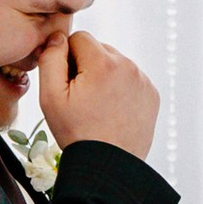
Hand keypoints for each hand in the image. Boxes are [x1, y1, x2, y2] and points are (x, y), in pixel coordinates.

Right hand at [41, 28, 158, 160]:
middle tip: (81, 98)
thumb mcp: (51, 96)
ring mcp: (143, 80)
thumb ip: (50, 59)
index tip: (67, 82)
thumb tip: (58, 38)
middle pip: (98, 49)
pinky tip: (112, 111)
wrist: (108, 166)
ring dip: (104, 77)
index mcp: (103, 62)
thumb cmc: (77, 134)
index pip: (79, 38)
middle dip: (86, 66)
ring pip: (115, 64)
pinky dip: (120, 89)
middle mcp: (128, 66)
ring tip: (97, 106)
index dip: (67, 58)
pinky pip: (130, 80)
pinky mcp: (151, 94)